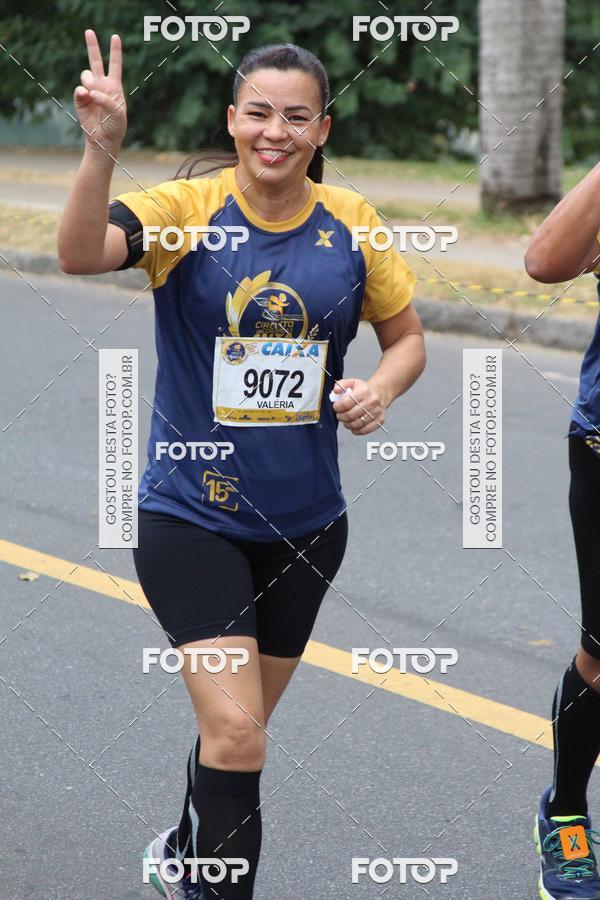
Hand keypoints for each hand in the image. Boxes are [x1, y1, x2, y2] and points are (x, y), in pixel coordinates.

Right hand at [74, 30, 126, 154]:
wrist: (104, 140)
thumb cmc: (115, 127)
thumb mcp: (118, 113)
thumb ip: (107, 100)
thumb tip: (90, 91)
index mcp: (114, 86)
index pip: (115, 65)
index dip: (115, 51)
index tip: (115, 37)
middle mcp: (101, 85)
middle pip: (95, 61)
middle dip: (92, 46)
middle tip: (89, 31)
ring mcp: (90, 91)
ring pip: (86, 75)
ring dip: (90, 82)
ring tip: (94, 95)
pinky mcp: (81, 100)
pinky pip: (79, 89)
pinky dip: (83, 92)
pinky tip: (87, 96)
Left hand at [330, 378, 388, 434]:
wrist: (381, 392)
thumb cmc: (364, 389)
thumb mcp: (352, 382)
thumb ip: (341, 384)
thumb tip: (336, 391)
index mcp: (364, 391)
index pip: (345, 403)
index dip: (337, 407)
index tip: (336, 407)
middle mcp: (372, 402)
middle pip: (350, 415)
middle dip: (341, 417)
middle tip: (339, 415)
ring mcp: (377, 412)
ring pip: (357, 424)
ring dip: (347, 424)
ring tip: (346, 421)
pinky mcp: (380, 420)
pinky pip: (365, 430)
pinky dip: (357, 431)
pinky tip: (353, 427)